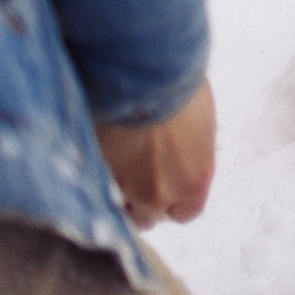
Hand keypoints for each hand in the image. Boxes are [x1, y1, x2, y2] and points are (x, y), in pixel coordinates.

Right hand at [97, 78, 215, 227]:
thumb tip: (182, 152)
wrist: (145, 75)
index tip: (168, 189)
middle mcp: (160, 193)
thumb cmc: (180, 88)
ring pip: (117, 209)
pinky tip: (100, 154)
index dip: (174, 202)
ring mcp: (124, 188)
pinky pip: (95, 188)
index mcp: (195, 181)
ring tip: (117, 165)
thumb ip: (190, 154)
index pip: (185, 213)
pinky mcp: (95, 175)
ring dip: (117, 194)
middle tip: (139, 175)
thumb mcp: (200, 124)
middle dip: (143, 202)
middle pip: (148, 218)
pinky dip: (96, 176)